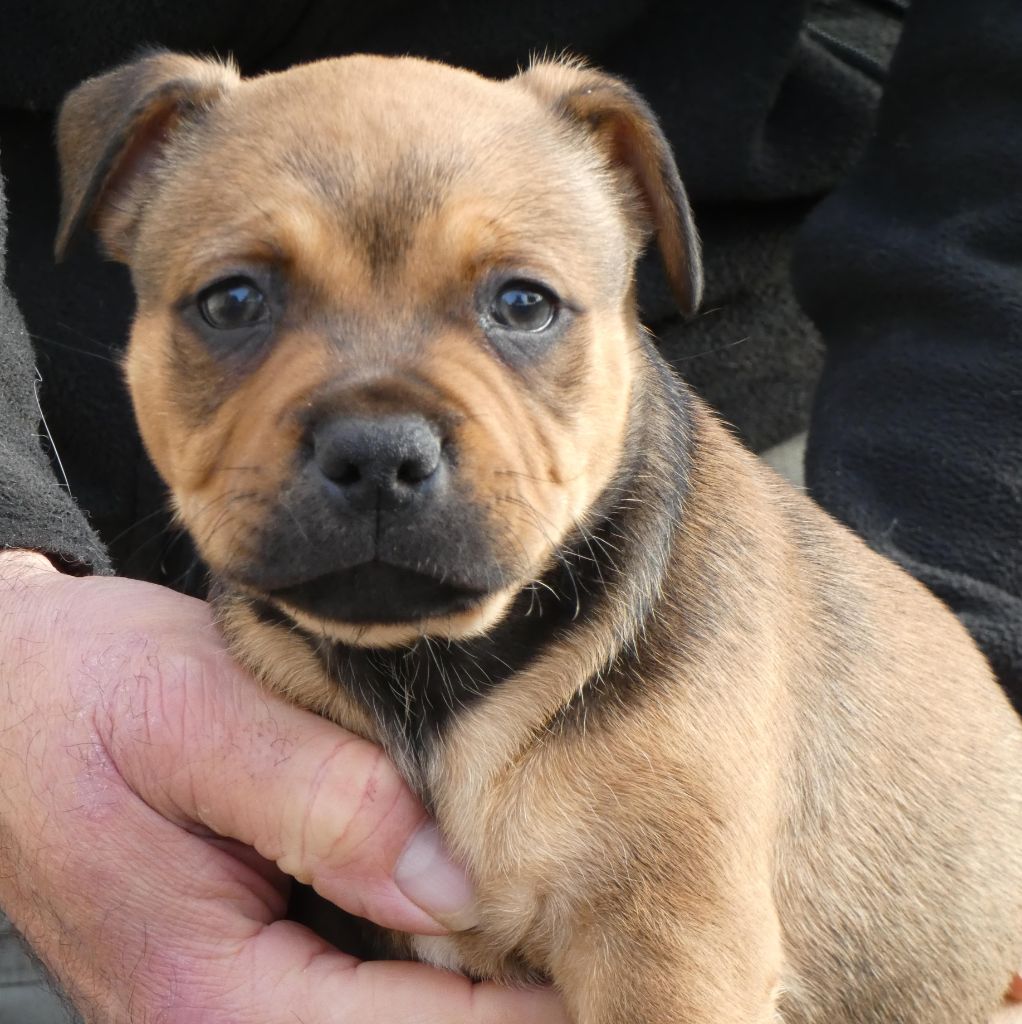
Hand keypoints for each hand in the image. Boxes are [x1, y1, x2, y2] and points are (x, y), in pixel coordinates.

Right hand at [0, 550, 566, 1022]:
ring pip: (397, 1015)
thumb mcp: (195, 717)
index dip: (527, 1011)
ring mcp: (238, 1001)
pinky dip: (434, 950)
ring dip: (481, 978)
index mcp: (209, 994)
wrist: (7, 694)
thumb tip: (458, 888)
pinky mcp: (252, 963)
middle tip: (594, 927)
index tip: (608, 962)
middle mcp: (224, 1022)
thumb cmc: (79, 694)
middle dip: (514, 999)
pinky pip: (366, 980)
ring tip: (554, 909)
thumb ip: (325, 801)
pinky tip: (475, 890)